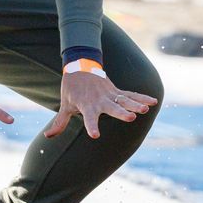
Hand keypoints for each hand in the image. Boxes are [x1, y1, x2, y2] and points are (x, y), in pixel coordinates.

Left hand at [43, 70, 157, 139]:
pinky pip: (131, 94)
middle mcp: (100, 100)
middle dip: (121, 113)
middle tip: (131, 118)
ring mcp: (110, 94)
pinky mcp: (117, 90)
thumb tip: (48, 136)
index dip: (91, 126)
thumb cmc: (71, 89)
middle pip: (112, 107)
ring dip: (136, 104)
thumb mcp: (64, 104)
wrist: (80, 65)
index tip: (95, 135)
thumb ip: (60, 122)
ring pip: (124, 100)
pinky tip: (154, 102)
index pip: (88, 118)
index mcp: (86, 105)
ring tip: (146, 110)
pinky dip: (142, 98)